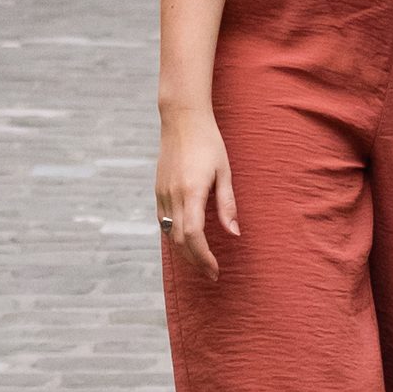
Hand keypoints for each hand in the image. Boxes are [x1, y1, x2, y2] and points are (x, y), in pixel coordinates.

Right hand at [156, 106, 238, 279]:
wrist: (182, 119)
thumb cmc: (209, 143)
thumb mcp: (225, 172)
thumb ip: (227, 204)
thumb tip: (234, 234)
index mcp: (191, 191)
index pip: (193, 235)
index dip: (203, 257)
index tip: (215, 270)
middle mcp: (173, 195)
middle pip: (179, 240)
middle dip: (195, 261)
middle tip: (211, 272)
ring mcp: (162, 193)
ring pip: (168, 233)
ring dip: (184, 251)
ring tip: (201, 260)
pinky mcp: (158, 190)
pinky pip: (162, 221)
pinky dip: (173, 235)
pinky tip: (186, 239)